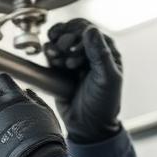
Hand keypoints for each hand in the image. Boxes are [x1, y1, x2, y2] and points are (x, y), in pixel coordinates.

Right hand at [44, 18, 122, 143]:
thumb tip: (90, 29)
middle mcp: (89, 51)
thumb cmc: (103, 104)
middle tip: (67, 57)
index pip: (89, 29)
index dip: (79, 35)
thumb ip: (100, 54)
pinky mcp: (59, 68)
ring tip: (58, 59)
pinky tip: (53, 61)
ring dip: (56, 45)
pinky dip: (49, 52)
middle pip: (72, 30)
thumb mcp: (107, 79)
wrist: (87, 126)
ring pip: (60, 39)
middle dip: (66, 39)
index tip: (76, 52)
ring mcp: (73, 58)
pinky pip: (51, 52)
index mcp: (105, 51)